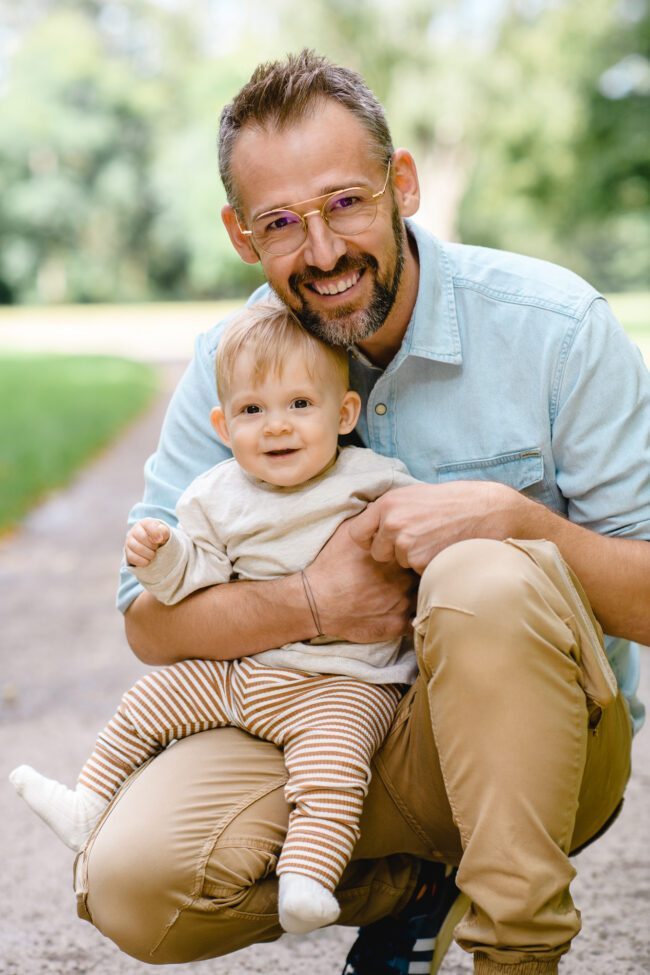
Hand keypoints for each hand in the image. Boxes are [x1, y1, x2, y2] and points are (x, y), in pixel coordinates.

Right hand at [125, 518, 170, 566]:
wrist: (153, 547)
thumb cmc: (159, 538)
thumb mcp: (164, 533)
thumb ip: (164, 532)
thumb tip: (159, 538)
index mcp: (145, 523)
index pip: (148, 525)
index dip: (155, 533)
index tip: (160, 541)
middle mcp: (135, 530)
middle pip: (142, 537)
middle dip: (152, 545)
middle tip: (157, 548)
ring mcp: (129, 541)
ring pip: (136, 547)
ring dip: (148, 554)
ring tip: (153, 555)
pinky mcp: (127, 552)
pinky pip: (132, 557)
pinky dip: (142, 561)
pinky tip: (147, 561)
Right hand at [305, 517, 417, 643]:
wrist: (317, 600)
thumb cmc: (332, 563)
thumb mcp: (349, 532)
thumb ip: (372, 520)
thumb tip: (385, 509)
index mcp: (396, 556)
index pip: (422, 551)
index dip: (419, 551)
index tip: (415, 551)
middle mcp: (404, 579)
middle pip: (427, 573)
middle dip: (422, 572)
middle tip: (409, 572)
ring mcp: (403, 603)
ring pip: (423, 597)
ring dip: (418, 594)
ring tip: (400, 592)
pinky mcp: (397, 625)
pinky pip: (415, 622)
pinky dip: (410, 616)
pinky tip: (398, 610)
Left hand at [348, 482, 522, 573]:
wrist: (484, 511)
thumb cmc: (450, 502)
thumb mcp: (412, 495)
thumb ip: (389, 510)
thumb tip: (369, 524)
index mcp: (386, 504)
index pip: (356, 533)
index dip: (368, 540)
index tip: (380, 540)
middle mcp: (392, 523)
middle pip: (376, 553)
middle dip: (392, 552)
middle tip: (417, 539)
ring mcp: (406, 543)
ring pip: (399, 563)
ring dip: (413, 558)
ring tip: (434, 540)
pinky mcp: (421, 561)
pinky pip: (416, 571)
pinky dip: (427, 565)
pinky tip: (442, 549)